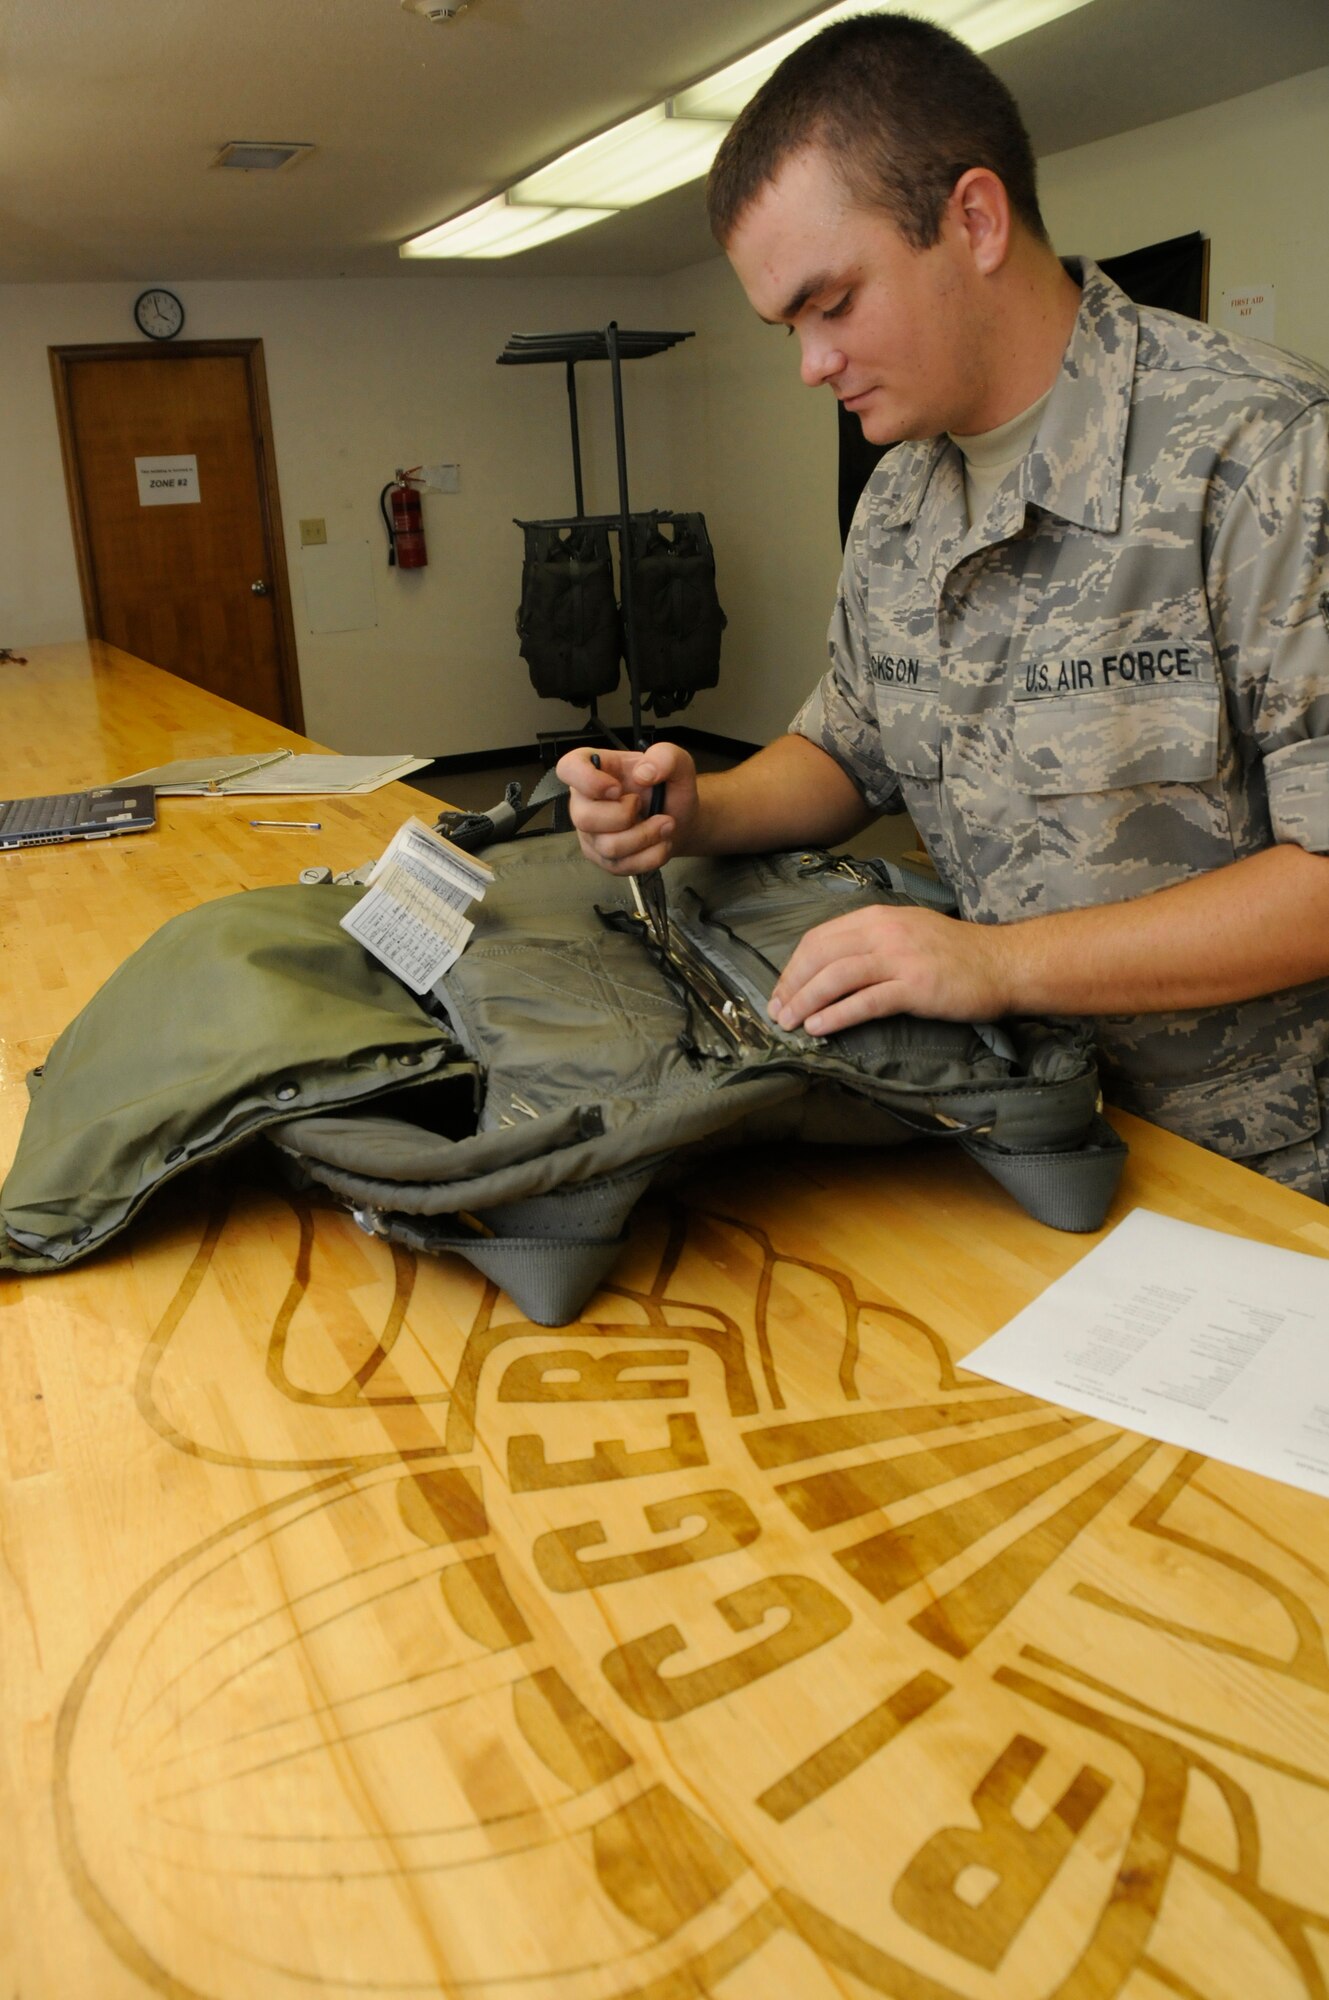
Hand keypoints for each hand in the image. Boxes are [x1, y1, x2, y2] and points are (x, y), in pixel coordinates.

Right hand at [556, 742, 697, 874]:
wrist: (681, 819)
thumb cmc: (669, 788)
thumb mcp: (677, 762)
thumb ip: (665, 757)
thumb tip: (643, 774)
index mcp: (595, 769)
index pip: (568, 768)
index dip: (587, 780)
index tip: (617, 789)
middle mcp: (584, 801)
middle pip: (585, 818)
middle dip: (625, 816)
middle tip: (646, 806)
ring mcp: (591, 833)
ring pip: (607, 846)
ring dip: (645, 837)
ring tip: (665, 825)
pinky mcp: (602, 858)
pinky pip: (620, 866)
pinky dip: (649, 856)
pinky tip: (661, 842)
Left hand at [768, 904, 1011, 1034]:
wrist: (1003, 963)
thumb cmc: (956, 953)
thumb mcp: (908, 932)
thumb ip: (871, 941)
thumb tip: (830, 967)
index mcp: (878, 917)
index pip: (819, 938)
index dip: (793, 966)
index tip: (781, 991)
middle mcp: (884, 931)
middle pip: (821, 956)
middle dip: (792, 986)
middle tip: (777, 1013)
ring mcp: (900, 957)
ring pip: (837, 976)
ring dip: (806, 1002)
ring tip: (789, 1024)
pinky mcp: (915, 986)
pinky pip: (866, 1000)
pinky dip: (837, 1015)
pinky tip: (820, 1028)